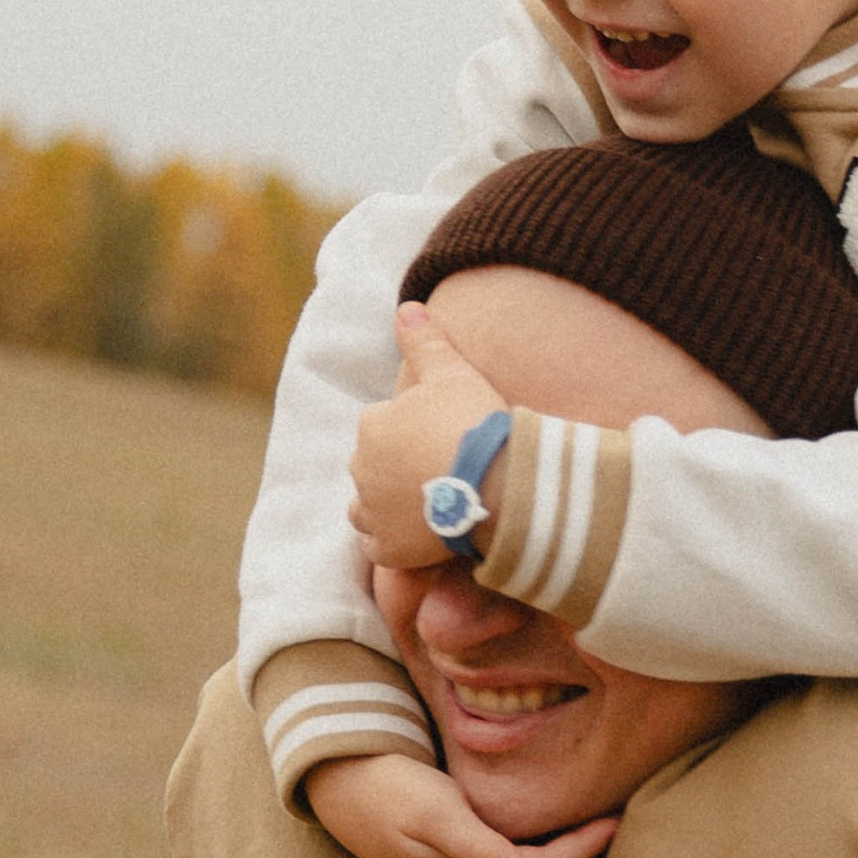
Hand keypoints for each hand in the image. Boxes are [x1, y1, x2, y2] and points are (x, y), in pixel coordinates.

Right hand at [308, 751, 617, 857]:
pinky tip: (548, 822)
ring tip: (592, 817)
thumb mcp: (435, 814)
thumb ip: (478, 848)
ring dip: (558, 849)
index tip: (615, 819)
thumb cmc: (390, 791)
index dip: (581, 848)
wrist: (342, 786)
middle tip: (616, 815)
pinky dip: (534, 845)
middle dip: (578, 851)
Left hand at [348, 306, 515, 568]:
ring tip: (422, 503)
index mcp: (373, 424)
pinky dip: (393, 542)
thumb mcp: (453, 371)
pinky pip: (379, 548)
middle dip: (395, 465)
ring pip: (366, 507)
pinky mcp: (390, 550)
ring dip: (385, 504)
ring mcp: (374, 512)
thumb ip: (425, 341)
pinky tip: (417, 537)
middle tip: (438, 468)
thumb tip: (405, 307)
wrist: (495, 485)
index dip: (411, 427)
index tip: (441, 433)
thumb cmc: (473, 424)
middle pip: (372, 465)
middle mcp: (362, 469)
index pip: (381, 423)